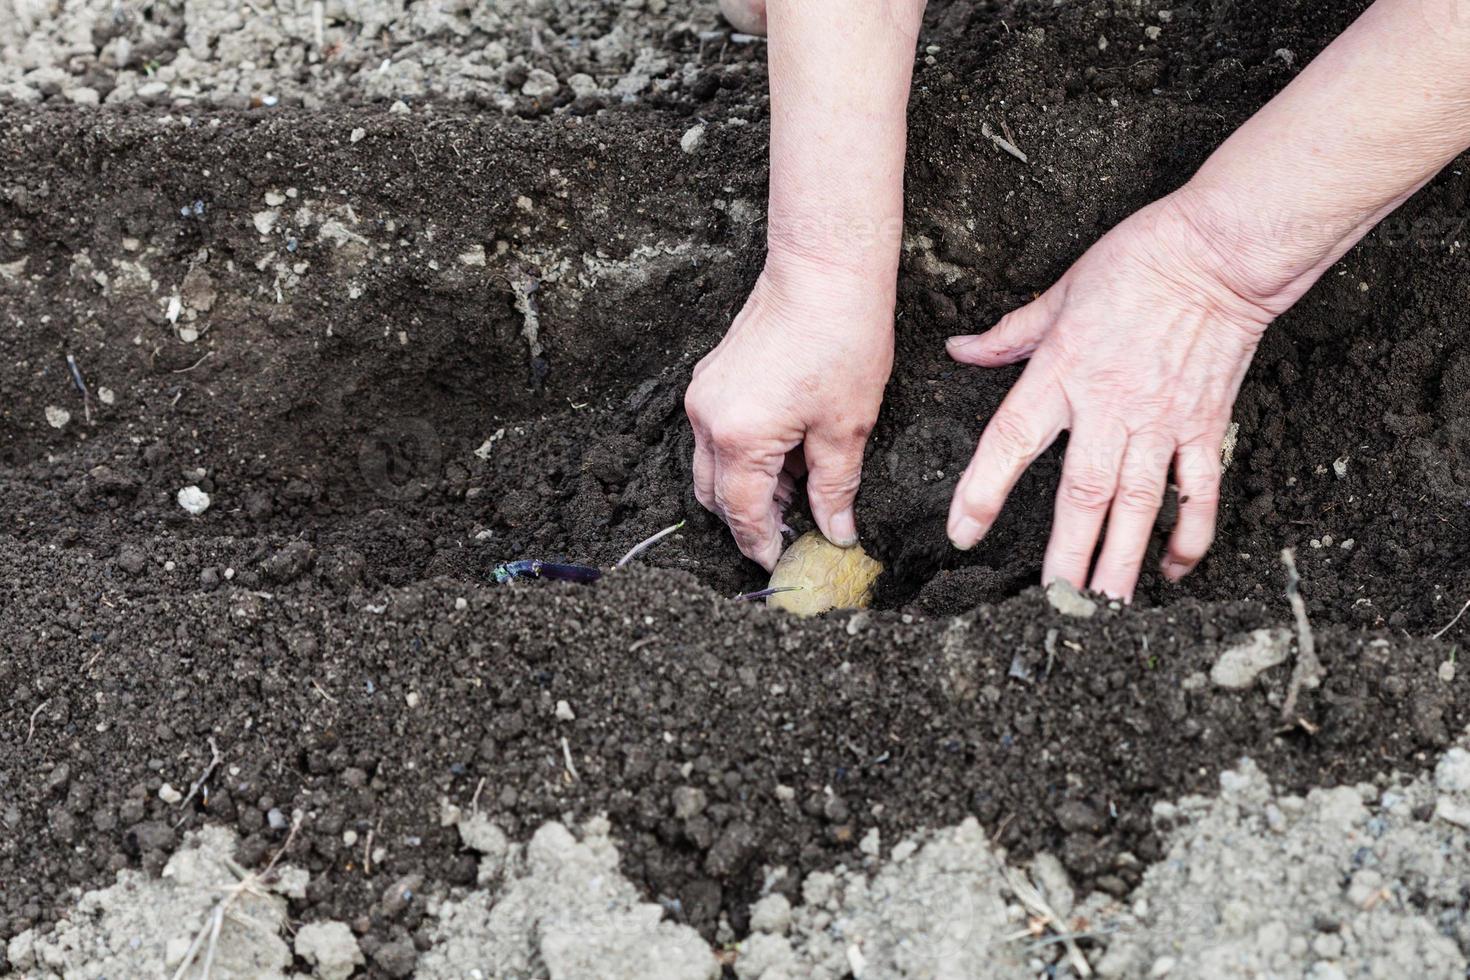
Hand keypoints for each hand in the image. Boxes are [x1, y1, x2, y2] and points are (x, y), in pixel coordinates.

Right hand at [685, 259, 893, 569]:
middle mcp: (708, 419)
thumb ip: (834, 488)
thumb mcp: (846, 428)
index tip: (783, 565)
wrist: (823, 270)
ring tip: (800, 487)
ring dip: (748, 487)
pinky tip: (787, 450)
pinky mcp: (711, 376)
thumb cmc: (841, 339)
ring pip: (713, 466)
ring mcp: (704, 395)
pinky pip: (716, 434)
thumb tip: (836, 531)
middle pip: (715, 496)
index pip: (742, 514)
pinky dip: (744, 455)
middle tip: (794, 532)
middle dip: (750, 520)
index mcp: (740, 438)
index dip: (763, 545)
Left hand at [945, 189, 1285, 599]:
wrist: (1221, 252)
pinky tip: (1175, 569)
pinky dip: (1189, 532)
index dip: (984, 490)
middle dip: (1065, 554)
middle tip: (1050, 605)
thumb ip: (1011, 334)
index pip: (1012, 440)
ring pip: (1136, 503)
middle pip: (1081, 492)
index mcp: (1063, 371)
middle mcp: (1109, 404)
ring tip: (1104, 609)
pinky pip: (1197, 489)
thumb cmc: (1138, 262)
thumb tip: (961, 350)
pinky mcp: (1205, 424)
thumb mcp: (1061, 291)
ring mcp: (1160, 419)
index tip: (964, 533)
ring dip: (1121, 560)